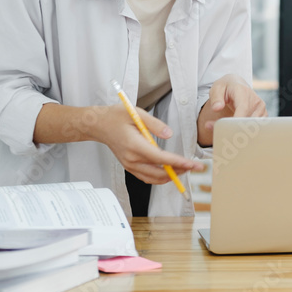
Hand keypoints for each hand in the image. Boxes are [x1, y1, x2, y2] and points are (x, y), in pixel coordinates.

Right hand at [90, 103, 204, 183]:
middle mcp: (131, 158)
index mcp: (134, 145)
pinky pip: (146, 177)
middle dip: (178, 171)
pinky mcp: (128, 166)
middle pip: (159, 172)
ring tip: (184, 169)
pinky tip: (169, 171)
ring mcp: (129, 164)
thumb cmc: (116, 117)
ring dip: (169, 176)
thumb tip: (169, 134)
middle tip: (193, 167)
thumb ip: (155, 124)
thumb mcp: (137, 113)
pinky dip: (159, 177)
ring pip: (153, 178)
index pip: (160, 158)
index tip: (191, 164)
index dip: (177, 163)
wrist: (98, 124)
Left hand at [196, 74, 267, 146]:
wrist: (237, 84)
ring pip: (253, 127)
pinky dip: (247, 132)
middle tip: (222, 133)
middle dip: (235, 129)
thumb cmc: (226, 88)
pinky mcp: (263, 115)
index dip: (237, 121)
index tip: (228, 130)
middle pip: (249, 121)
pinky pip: (256, 128)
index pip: (243, 109)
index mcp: (244, 92)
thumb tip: (217, 108)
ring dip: (240, 132)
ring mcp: (261, 109)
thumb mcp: (216, 89)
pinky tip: (237, 131)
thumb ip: (216, 98)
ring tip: (228, 130)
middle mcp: (256, 101)